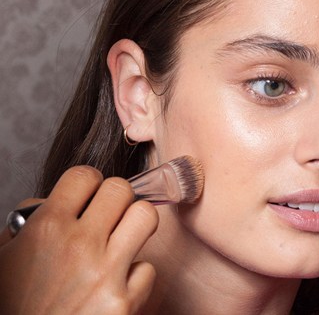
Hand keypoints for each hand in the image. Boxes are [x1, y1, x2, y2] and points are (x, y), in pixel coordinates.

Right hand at [0, 166, 158, 314]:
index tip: (89, 195)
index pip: (85, 175)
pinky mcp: (124, 303)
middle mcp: (79, 245)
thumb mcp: (5, 258)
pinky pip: (148, 268)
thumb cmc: (13, 307)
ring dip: (136, 224)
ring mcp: (105, 274)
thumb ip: (31, 222)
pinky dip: (136, 274)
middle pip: (122, 189)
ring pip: (146, 215)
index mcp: (46, 229)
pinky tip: (117, 285)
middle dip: (116, 199)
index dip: (89, 183)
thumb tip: (53, 201)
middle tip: (109, 216)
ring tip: (123, 238)